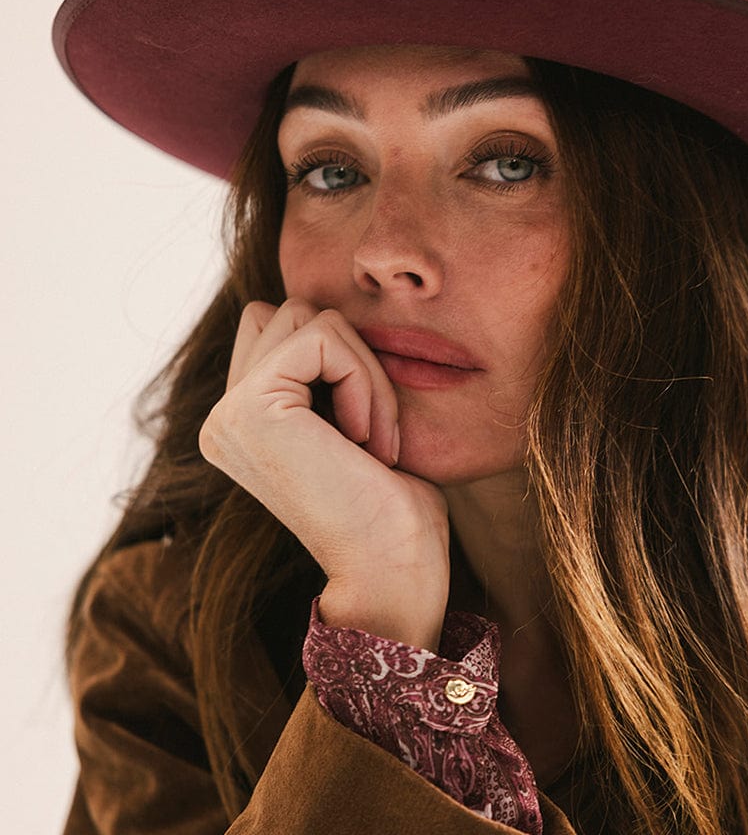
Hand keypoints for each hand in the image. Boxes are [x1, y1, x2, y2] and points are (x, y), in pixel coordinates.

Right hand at [199, 298, 450, 648]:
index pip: (284, 326)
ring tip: (372, 437)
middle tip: (374, 432)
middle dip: (351, 356)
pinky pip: (323, 337)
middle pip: (291, 312)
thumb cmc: (392, 507)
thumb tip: (326, 308)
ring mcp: (227, 413)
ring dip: (363, 368)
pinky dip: (363, 378)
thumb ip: (324, 371)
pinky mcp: (250, 407)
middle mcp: (221, 418)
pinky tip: (365, 439)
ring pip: (308, 316)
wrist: (393, 572)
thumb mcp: (352, 419)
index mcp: (240, 422)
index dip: (342, 358)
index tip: (367, 432)